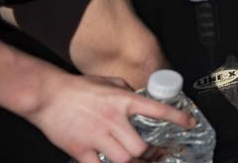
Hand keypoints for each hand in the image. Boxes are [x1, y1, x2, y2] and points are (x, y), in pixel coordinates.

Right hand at [27, 73, 195, 162]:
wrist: (48, 95)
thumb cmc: (79, 87)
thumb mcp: (111, 82)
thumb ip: (128, 92)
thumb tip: (140, 98)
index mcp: (124, 101)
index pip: (158, 110)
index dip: (178, 118)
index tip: (190, 123)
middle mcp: (113, 120)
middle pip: (141, 147)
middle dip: (153, 155)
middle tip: (159, 155)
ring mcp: (97, 136)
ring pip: (125, 160)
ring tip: (141, 162)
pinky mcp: (80, 149)